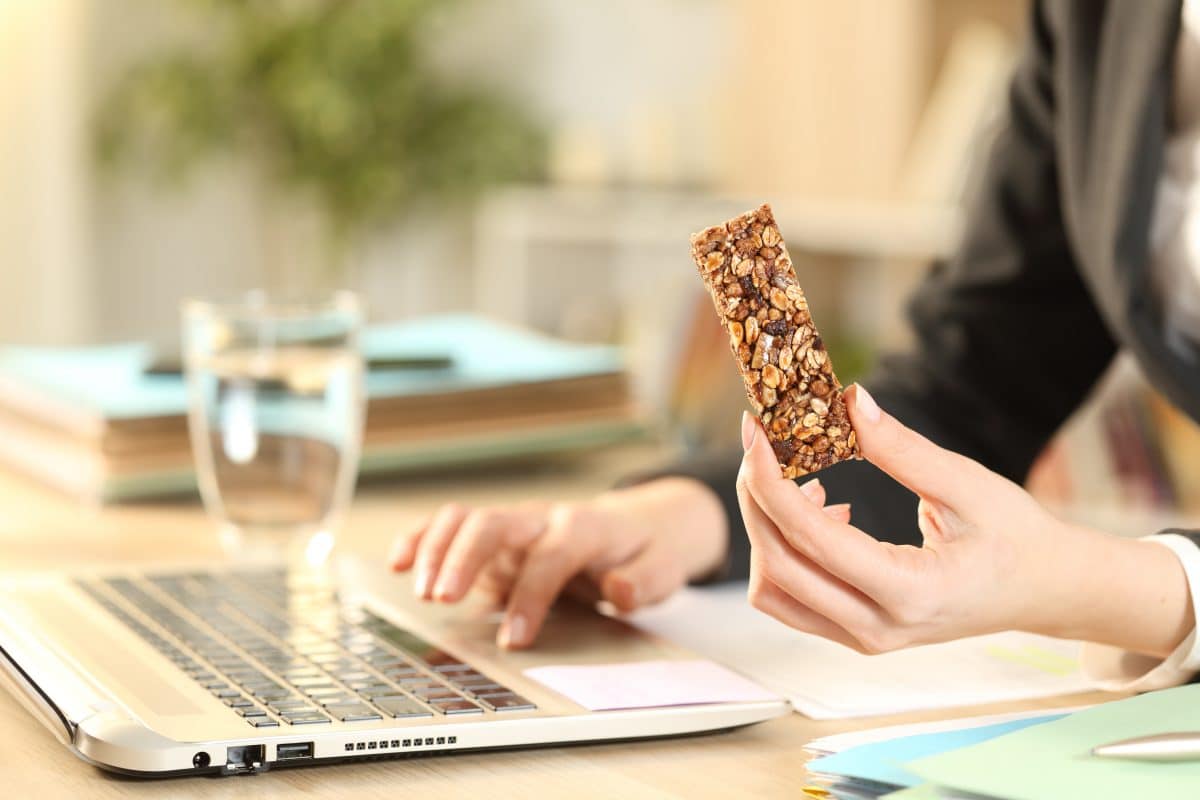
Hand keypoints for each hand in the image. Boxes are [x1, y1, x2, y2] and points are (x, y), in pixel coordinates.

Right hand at [389, 478, 733, 648]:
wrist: (637, 525)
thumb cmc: (643, 552)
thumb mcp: (663, 568)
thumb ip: (644, 581)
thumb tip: (618, 591)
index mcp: (585, 528)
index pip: (551, 555)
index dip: (531, 595)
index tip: (514, 639)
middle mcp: (543, 519)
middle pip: (495, 523)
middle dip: (465, 558)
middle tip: (442, 599)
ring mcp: (514, 526)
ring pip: (466, 518)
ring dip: (436, 548)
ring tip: (419, 590)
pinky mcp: (493, 539)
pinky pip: (450, 526)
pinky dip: (420, 538)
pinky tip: (396, 561)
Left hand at [736, 384, 1193, 657]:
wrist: (1047, 591)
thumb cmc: (1017, 537)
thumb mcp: (969, 485)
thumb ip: (904, 449)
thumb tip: (850, 402)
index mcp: (910, 592)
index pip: (810, 537)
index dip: (769, 480)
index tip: (754, 432)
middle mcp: (878, 628)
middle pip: (777, 566)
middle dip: (756, 498)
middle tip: (761, 442)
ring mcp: (864, 639)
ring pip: (774, 591)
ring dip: (767, 530)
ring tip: (802, 479)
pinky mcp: (857, 632)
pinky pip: (794, 598)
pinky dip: (786, 551)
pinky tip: (823, 507)